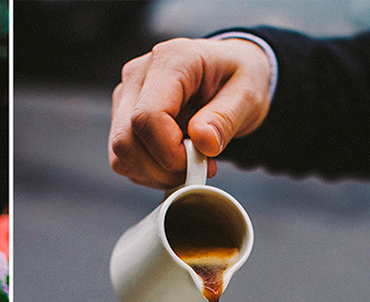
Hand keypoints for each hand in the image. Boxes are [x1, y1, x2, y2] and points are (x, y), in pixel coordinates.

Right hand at [109, 37, 272, 189]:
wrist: (227, 73)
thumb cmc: (236, 78)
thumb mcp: (248, 94)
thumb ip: (226, 117)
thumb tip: (203, 142)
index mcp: (172, 60)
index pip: (147, 117)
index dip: (169, 152)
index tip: (199, 162)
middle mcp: (139, 75)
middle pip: (126, 139)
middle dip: (161, 169)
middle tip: (196, 169)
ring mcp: (125, 96)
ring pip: (120, 153)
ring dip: (154, 174)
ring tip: (187, 165)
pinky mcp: (121, 117)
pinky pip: (123, 158)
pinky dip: (147, 172)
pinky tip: (172, 163)